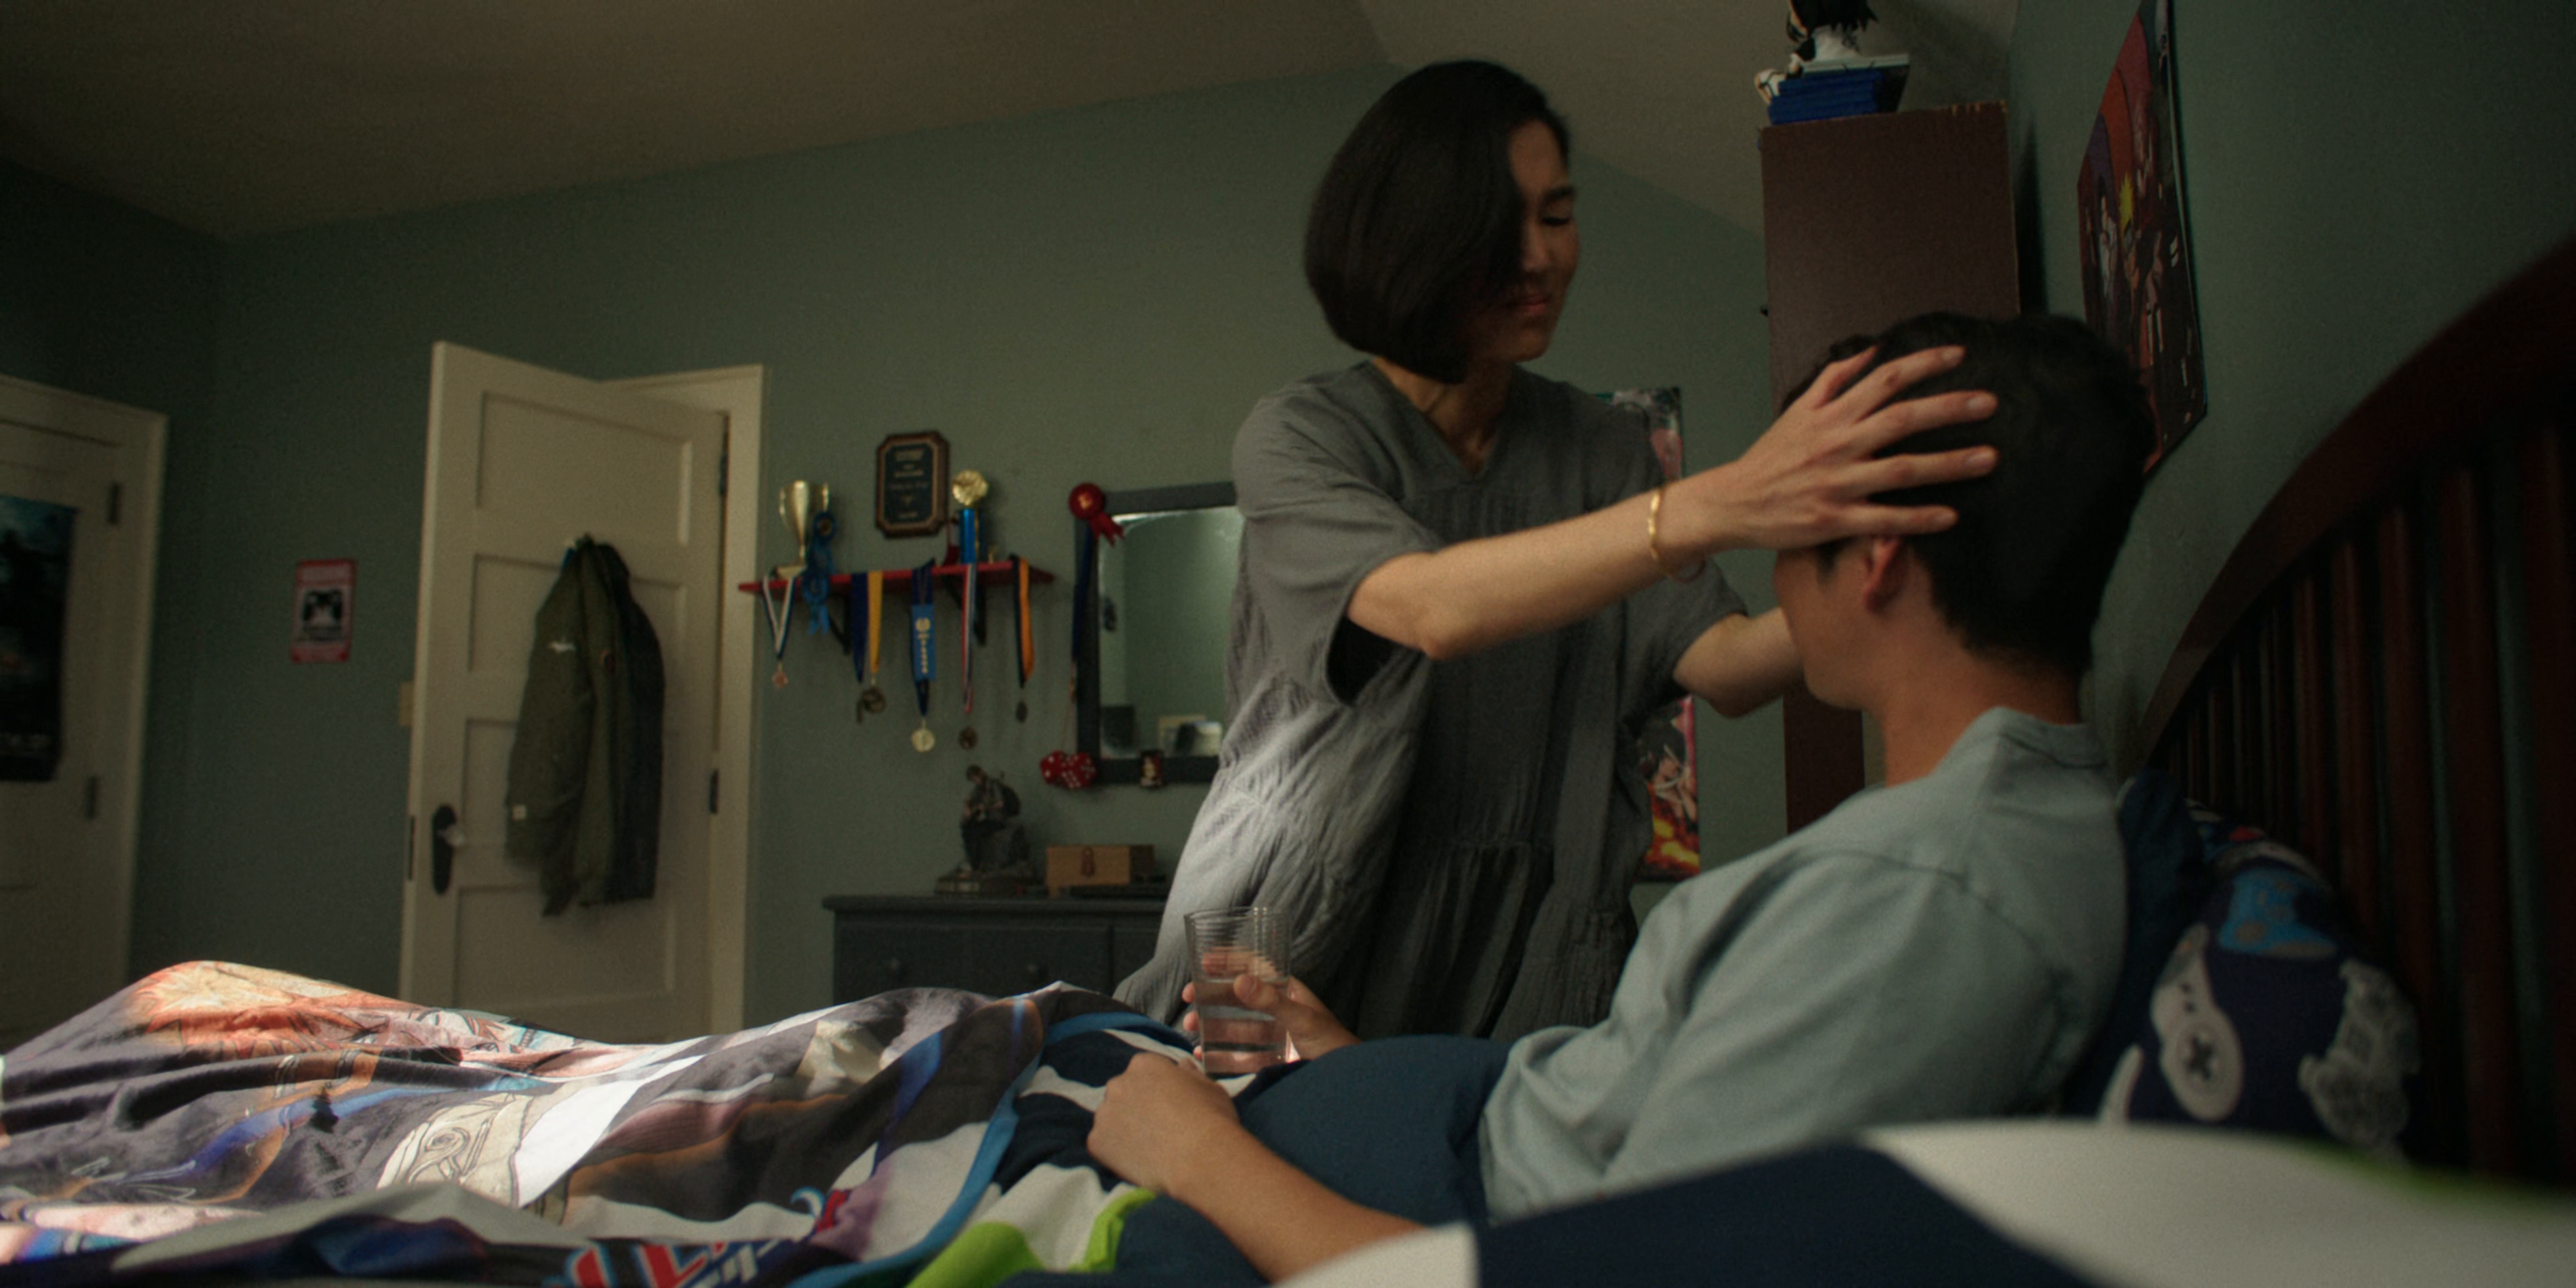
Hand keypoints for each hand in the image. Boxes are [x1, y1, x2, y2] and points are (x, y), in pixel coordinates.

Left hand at [1088, 1051, 1244, 1194]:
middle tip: (1158, 1128)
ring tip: (1149, 1148)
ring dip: (1124, 1129)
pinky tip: (1139, 1161)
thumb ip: (1190, 1074)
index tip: (1169, 1105)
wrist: (1201, 1159)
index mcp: (1144, 1064)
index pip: (1144, 1072)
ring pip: (1111, 1119)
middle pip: (1123, 1093)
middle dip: (1136, 1106)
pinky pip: (1104, 1145)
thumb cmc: (1212, 1118)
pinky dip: (1116, 1152)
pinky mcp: (1096, 1142)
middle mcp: (1118, 1083)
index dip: (1157, 1090)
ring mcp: (1104, 1113)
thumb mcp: (1209, 1086)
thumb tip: (1182, 1066)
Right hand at [1182, 974, 1359, 1061]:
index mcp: (1287, 992)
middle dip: (1212, 995)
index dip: (1231, 961)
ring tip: (1190, 1026)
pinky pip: (1241, 1055)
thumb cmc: (1335, 1044)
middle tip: (1188, 997)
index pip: (1256, 968)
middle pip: (1238, 998)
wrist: (1348, 1083)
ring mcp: (1272, 1036)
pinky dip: (1220, 1055)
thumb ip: (1271, 1001)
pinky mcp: (1270, 1060)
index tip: (1204, 960)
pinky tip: (1202, 1056)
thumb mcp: (1303, 1019)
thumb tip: (1239, 980)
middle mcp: (1277, 1011)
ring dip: (1211, 1024)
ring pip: (1235, 1026)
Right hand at [1688, 345, 1999, 552]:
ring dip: (1948, 464)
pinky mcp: (1834, 520)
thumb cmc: (1770, 458)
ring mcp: (1838, 484)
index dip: (1924, 364)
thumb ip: (1834, 379)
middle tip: (1990, 403)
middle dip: (1949, 409)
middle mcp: (1838, 444)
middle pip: (1902, 419)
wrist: (1734, 502)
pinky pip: (1884, 520)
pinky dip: (1917, 519)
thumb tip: (1870, 352)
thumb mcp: (1797, 410)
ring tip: (1989, 458)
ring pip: (1901, 470)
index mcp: (1831, 415)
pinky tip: (1949, 517)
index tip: (1959, 356)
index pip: (1884, 379)